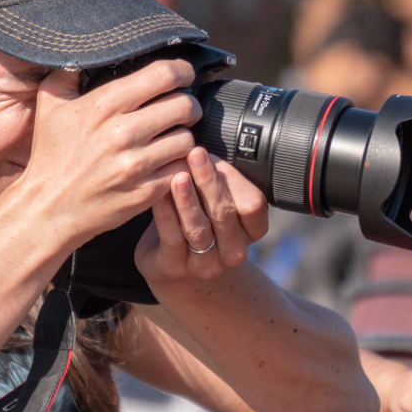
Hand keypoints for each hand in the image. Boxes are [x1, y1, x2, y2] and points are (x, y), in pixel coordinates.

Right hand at [15, 57, 201, 246]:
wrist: (48, 208)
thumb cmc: (51, 155)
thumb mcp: (50, 105)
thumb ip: (69, 72)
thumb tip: (86, 49)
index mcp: (104, 105)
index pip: (163, 75)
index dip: (182, 71)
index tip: (183, 75)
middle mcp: (123, 132)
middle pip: (185, 105)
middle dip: (188, 104)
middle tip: (181, 108)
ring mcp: (137, 164)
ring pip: (188, 138)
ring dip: (183, 136)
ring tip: (170, 137)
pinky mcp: (147, 191)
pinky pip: (183, 169)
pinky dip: (180, 164)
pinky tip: (167, 161)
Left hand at [133, 146, 269, 285]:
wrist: (174, 264)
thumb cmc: (198, 220)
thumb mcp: (216, 201)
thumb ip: (220, 180)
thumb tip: (206, 142)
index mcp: (252, 231)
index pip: (253, 205)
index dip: (234, 180)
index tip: (214, 154)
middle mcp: (234, 251)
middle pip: (225, 213)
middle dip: (209, 181)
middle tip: (195, 153)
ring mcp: (206, 265)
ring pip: (198, 228)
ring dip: (187, 199)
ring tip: (178, 174)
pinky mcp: (175, 269)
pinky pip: (172, 239)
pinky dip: (165, 214)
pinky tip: (158, 194)